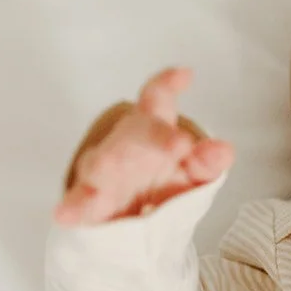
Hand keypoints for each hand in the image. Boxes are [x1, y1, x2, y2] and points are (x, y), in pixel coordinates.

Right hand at [53, 67, 235, 225]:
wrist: (134, 215)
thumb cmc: (163, 181)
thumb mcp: (192, 173)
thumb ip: (207, 162)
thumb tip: (223, 150)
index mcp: (153, 128)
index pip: (157, 99)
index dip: (166, 85)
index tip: (184, 75)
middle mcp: (125, 143)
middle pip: (137, 132)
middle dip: (157, 136)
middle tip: (181, 145)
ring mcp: (102, 170)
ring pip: (102, 162)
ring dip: (109, 164)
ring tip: (112, 168)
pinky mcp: (87, 202)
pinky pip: (80, 202)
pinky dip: (75, 207)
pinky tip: (67, 213)